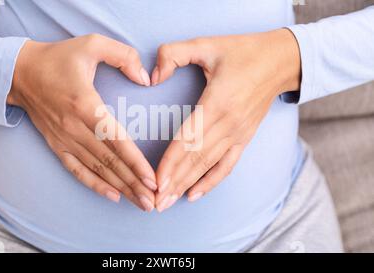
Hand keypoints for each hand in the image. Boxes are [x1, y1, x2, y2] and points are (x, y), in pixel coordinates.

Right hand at [8, 34, 155, 211]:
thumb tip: (145, 79)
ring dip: (120, 188)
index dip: (135, 162)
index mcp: (85, 105)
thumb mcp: (92, 43)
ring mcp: (65, 139)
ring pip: (97, 169)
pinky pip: (77, 170)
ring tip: (140, 203)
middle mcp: (75, 128)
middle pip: (109, 162)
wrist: (20, 73)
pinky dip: (94, 185)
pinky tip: (112, 196)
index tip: (152, 180)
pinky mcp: (57, 145)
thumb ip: (123, 56)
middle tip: (154, 201)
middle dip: (133, 184)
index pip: (116, 140)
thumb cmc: (59, 57)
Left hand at [151, 29, 300, 211]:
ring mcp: (239, 134)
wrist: (280, 61)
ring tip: (168, 203)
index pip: (189, 139)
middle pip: (196, 159)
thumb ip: (173, 54)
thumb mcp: (205, 44)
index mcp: (217, 102)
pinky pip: (227, 165)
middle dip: (174, 182)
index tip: (156, 182)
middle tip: (154, 203)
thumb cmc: (241, 51)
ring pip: (208, 166)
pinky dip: (211, 182)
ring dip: (187, 186)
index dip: (171, 162)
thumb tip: (152, 77)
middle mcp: (229, 124)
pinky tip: (195, 195)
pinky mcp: (245, 138)